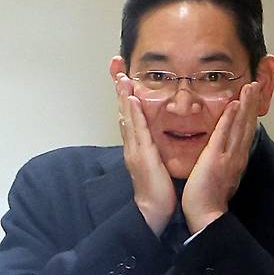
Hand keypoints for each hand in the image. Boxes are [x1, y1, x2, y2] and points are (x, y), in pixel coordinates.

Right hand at [115, 74, 175, 235]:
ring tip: (120, 75)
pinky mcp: (141, 156)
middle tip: (115, 64)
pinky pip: (137, 132)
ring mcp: (134, 149)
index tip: (122, 73)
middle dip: (119, 87)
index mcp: (137, 144)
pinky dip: (133, 115)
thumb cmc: (158, 188)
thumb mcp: (156, 161)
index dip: (125, 93)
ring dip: (123, 95)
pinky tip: (130, 101)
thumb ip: (154, 145)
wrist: (153, 210)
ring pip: (127, 116)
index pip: (129, 112)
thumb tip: (155, 133)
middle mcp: (132, 143)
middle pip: (123, 109)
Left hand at [182, 82, 261, 232]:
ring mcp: (229, 156)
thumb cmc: (208, 199)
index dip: (251, 113)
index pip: (246, 132)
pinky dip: (230, 119)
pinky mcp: (217, 158)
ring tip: (250, 86)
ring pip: (240, 126)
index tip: (253, 97)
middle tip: (257, 84)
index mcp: (237, 159)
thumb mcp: (220, 176)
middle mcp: (237, 155)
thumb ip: (223, 162)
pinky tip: (234, 104)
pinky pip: (224, 134)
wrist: (206, 215)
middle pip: (248, 124)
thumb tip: (223, 154)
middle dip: (253, 103)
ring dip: (246, 105)